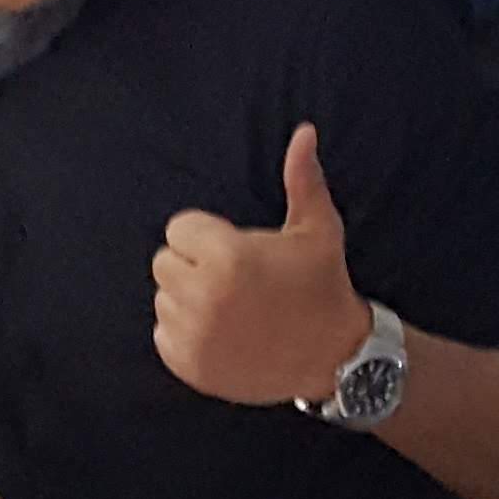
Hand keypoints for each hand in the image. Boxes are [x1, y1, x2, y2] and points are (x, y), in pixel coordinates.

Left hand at [153, 126, 374, 409]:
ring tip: (231, 307)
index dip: (207, 236)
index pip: (178, 230)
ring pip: (163, 300)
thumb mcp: (317, 229)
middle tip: (233, 279)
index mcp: (228, 257)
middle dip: (194, 266)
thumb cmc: (323, 285)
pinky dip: (185, 334)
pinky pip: (163, 335)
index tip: (235, 250)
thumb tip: (304, 131)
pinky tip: (223, 333)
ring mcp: (195, 336)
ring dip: (188, 300)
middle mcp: (205, 297)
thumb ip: (301, 179)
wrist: (335, 357)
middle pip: (164, 263)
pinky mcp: (191, 366)